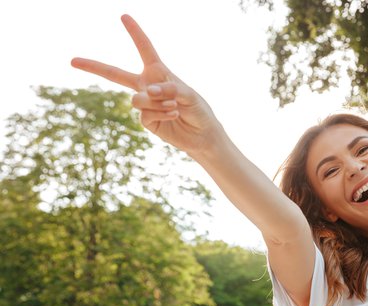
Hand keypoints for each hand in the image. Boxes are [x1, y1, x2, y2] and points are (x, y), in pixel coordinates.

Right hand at [71, 15, 222, 154]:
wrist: (201, 134)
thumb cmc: (198, 109)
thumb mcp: (189, 94)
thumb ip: (168, 89)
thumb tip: (146, 91)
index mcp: (158, 72)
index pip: (144, 49)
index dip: (135, 33)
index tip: (124, 17)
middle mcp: (147, 85)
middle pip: (115, 74)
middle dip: (94, 66)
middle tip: (73, 60)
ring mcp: (144, 104)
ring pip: (137, 99)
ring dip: (156, 102)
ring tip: (174, 106)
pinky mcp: (146, 120)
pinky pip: (144, 114)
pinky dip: (160, 113)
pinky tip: (174, 113)